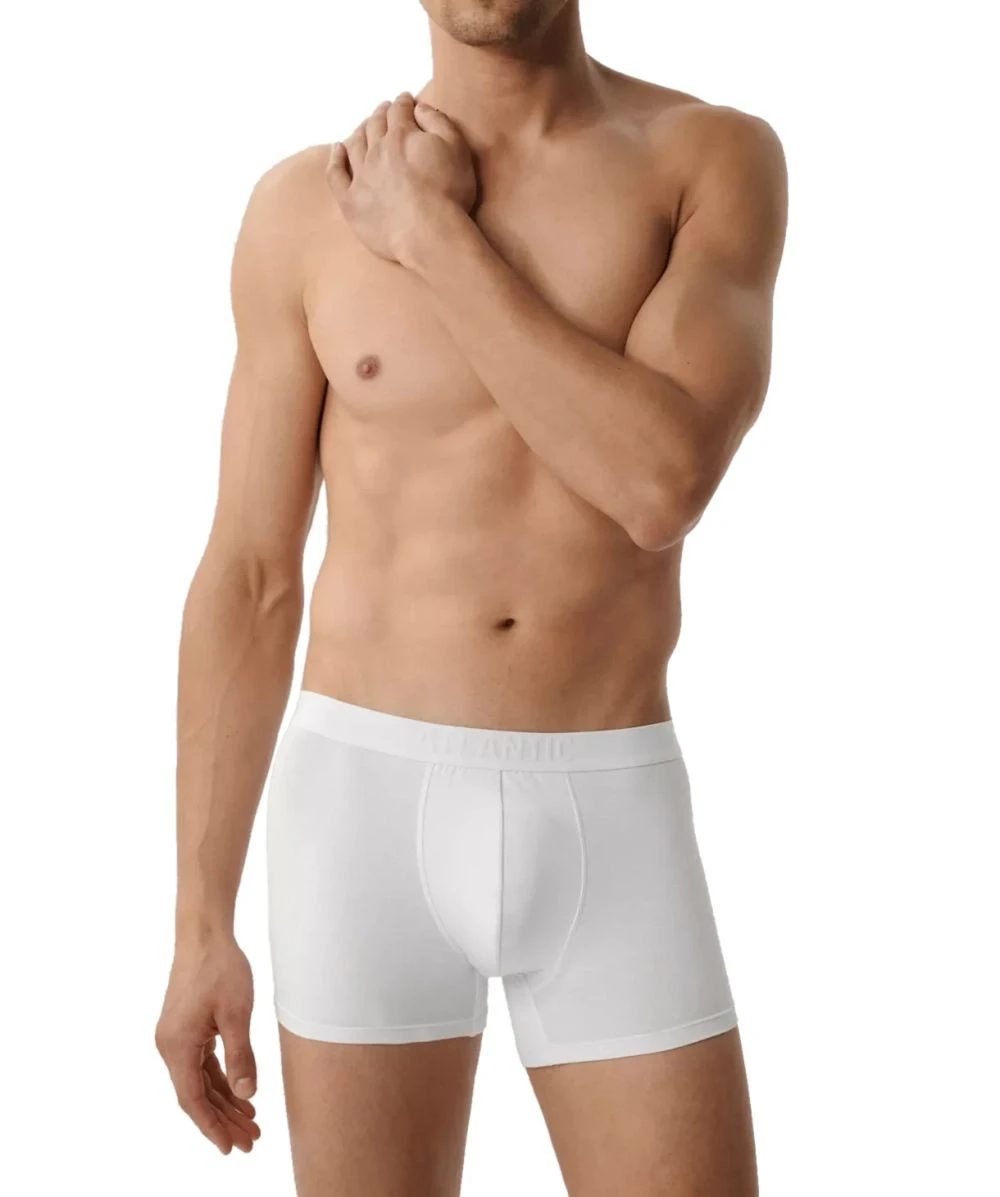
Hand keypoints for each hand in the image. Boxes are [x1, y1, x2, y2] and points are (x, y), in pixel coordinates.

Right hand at [155, 936, 260, 1153]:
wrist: (204, 934)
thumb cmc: (220, 968)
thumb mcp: (237, 1014)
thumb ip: (241, 1056)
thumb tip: (247, 1095)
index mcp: (177, 1046)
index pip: (193, 1100)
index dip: (212, 1126)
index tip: (230, 1147)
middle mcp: (170, 1046)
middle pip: (197, 1095)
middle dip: (224, 1120)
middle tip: (251, 1140)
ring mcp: (177, 1038)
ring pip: (200, 1081)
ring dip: (224, 1102)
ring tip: (251, 1122)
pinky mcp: (186, 1029)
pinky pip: (203, 1064)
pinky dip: (221, 1080)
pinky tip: (240, 1094)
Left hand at [326, 92, 476, 263]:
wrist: (429, 235)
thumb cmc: (449, 193)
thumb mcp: (456, 148)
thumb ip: (438, 122)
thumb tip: (420, 108)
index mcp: (402, 136)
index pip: (400, 111)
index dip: (403, 103)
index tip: (406, 100)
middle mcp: (377, 151)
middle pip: (375, 125)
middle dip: (381, 114)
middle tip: (385, 110)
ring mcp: (361, 176)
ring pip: (355, 145)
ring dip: (360, 131)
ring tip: (364, 127)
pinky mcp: (351, 202)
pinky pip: (336, 175)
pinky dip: (335, 159)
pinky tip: (337, 150)